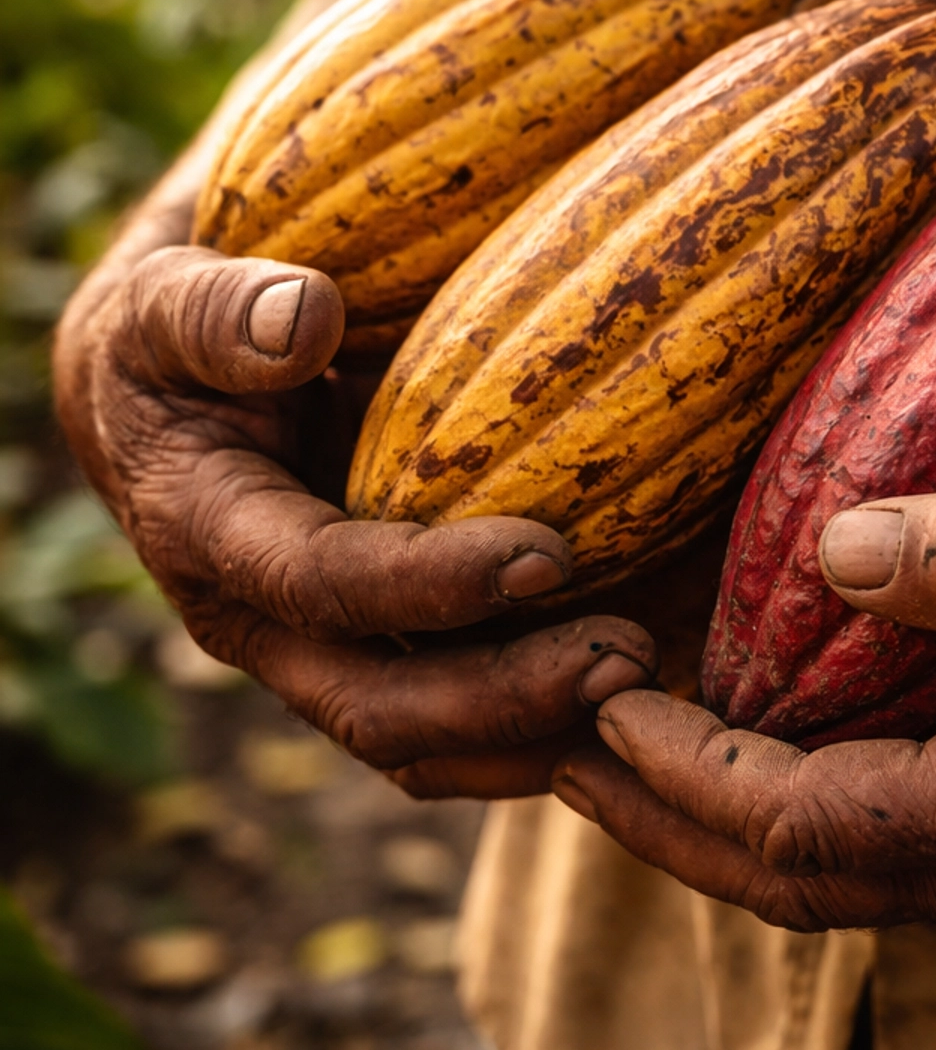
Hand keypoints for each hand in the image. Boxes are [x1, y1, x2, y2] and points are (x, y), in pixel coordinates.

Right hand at [54, 168, 654, 798]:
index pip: (320, 583)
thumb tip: (303, 318)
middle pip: (381, 709)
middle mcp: (265, 629)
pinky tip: (655, 687)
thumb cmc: (172, 332)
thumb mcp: (166, 302)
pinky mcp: (384, 663)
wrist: (163, 396)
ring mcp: (327, 660)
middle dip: (507, 700)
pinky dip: (555, 725)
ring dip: (543, 736)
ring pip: (432, 747)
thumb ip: (219, 312)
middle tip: (630, 657)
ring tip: (658, 687)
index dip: (429, 583)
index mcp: (209, 538)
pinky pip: (467, 729)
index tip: (547, 555)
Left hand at [551, 483, 935, 933]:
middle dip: (657, 818)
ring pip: (826, 881)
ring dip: (712, 823)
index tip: (589, 700)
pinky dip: (788, 809)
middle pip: (784, 881)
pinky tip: (755, 751)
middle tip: (550, 748)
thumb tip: (830, 544)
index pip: (792, 825)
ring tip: (616, 755)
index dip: (675, 769)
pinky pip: (878, 852)